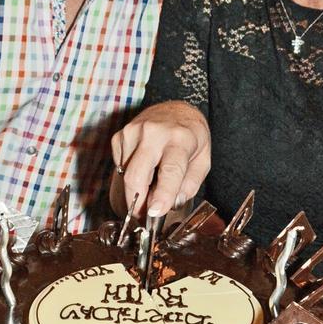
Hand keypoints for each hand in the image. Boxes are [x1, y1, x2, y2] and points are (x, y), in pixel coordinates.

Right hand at [110, 101, 210, 218]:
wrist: (176, 109)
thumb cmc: (191, 136)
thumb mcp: (203, 160)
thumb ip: (189, 185)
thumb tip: (170, 205)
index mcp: (180, 139)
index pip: (170, 171)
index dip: (162, 195)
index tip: (155, 213)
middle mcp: (154, 133)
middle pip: (136, 175)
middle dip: (136, 202)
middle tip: (143, 215)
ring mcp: (134, 132)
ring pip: (126, 173)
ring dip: (136, 187)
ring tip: (151, 182)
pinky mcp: (120, 135)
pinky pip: (120, 165)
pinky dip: (130, 173)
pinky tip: (144, 165)